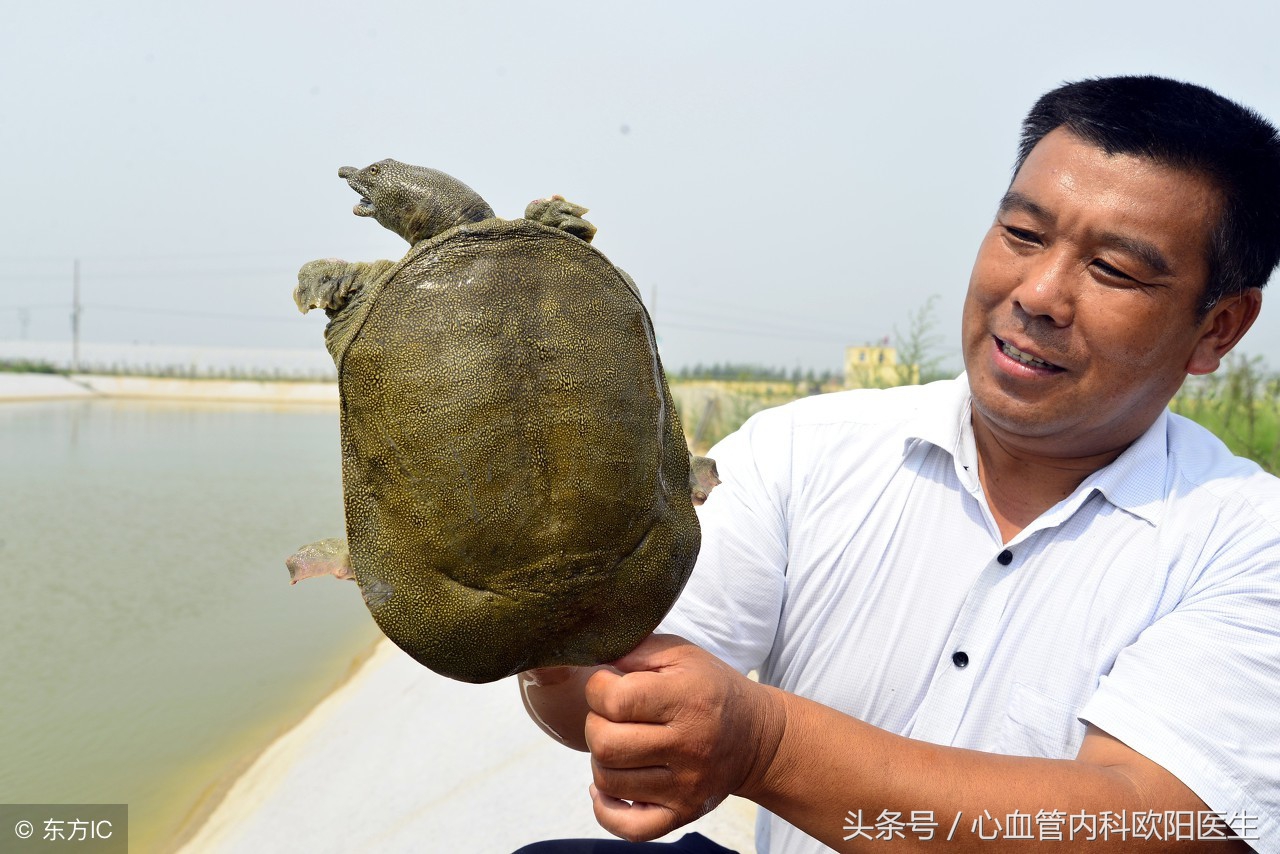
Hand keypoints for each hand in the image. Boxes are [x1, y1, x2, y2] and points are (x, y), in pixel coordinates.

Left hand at [583, 634, 785, 841]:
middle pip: (605, 744)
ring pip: (609, 781)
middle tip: (611, 716)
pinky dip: (606, 809)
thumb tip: (596, 658)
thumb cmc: (712, 689)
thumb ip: (638, 650)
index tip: (607, 685)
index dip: (597, 689)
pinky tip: (609, 786)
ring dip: (601, 759)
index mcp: (687, 701)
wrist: (758, 738)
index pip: (615, 701)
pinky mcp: (682, 814)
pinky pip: (628, 827)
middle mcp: (688, 747)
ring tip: (618, 743)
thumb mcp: (683, 655)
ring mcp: (685, 787)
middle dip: (595, 724)